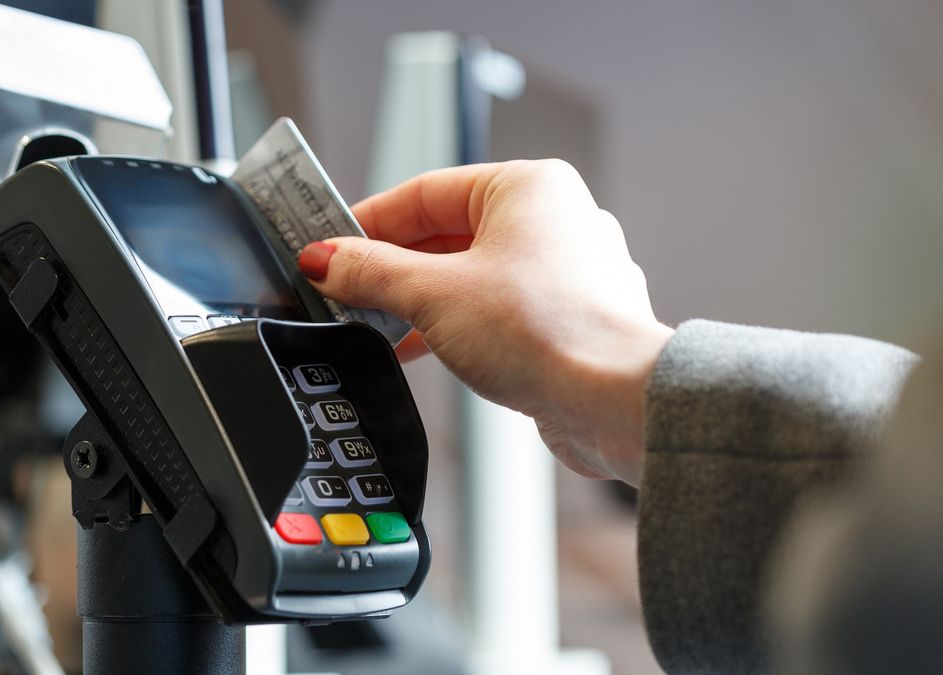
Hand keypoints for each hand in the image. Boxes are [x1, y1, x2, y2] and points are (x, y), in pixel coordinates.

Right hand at [297, 160, 671, 485]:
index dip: (368, 222)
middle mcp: (554, 222)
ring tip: (375, 325)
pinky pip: (496, 310)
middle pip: (447, 233)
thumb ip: (373, 273)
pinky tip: (421, 349)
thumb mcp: (434, 294)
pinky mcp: (568, 318)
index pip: (425, 192)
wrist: (613, 400)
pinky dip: (455, 325)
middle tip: (343, 290)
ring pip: (471, 275)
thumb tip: (330, 261)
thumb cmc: (551, 331)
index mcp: (529, 188)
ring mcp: (566, 272)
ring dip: (420, 301)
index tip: (329, 248)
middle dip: (392, 267)